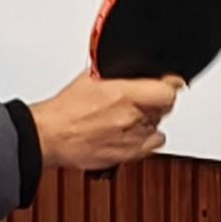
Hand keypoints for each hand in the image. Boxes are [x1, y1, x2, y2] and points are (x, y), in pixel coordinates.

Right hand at [31, 72, 180, 171]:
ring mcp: (132, 138)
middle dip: (156, 101)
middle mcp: (132, 117)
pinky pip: (152, 146)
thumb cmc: (64, 110)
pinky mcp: (129, 155)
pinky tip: (132, 133)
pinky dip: (146, 139)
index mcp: (124, 94)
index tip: (168, 83)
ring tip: (132, 117)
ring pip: (159, 126)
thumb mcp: (90, 77)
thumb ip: (115, 72)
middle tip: (140, 99)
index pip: (169, 89)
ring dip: (150, 120)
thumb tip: (129, 66)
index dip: (170, 84)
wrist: (51, 136)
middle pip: (165, 107)